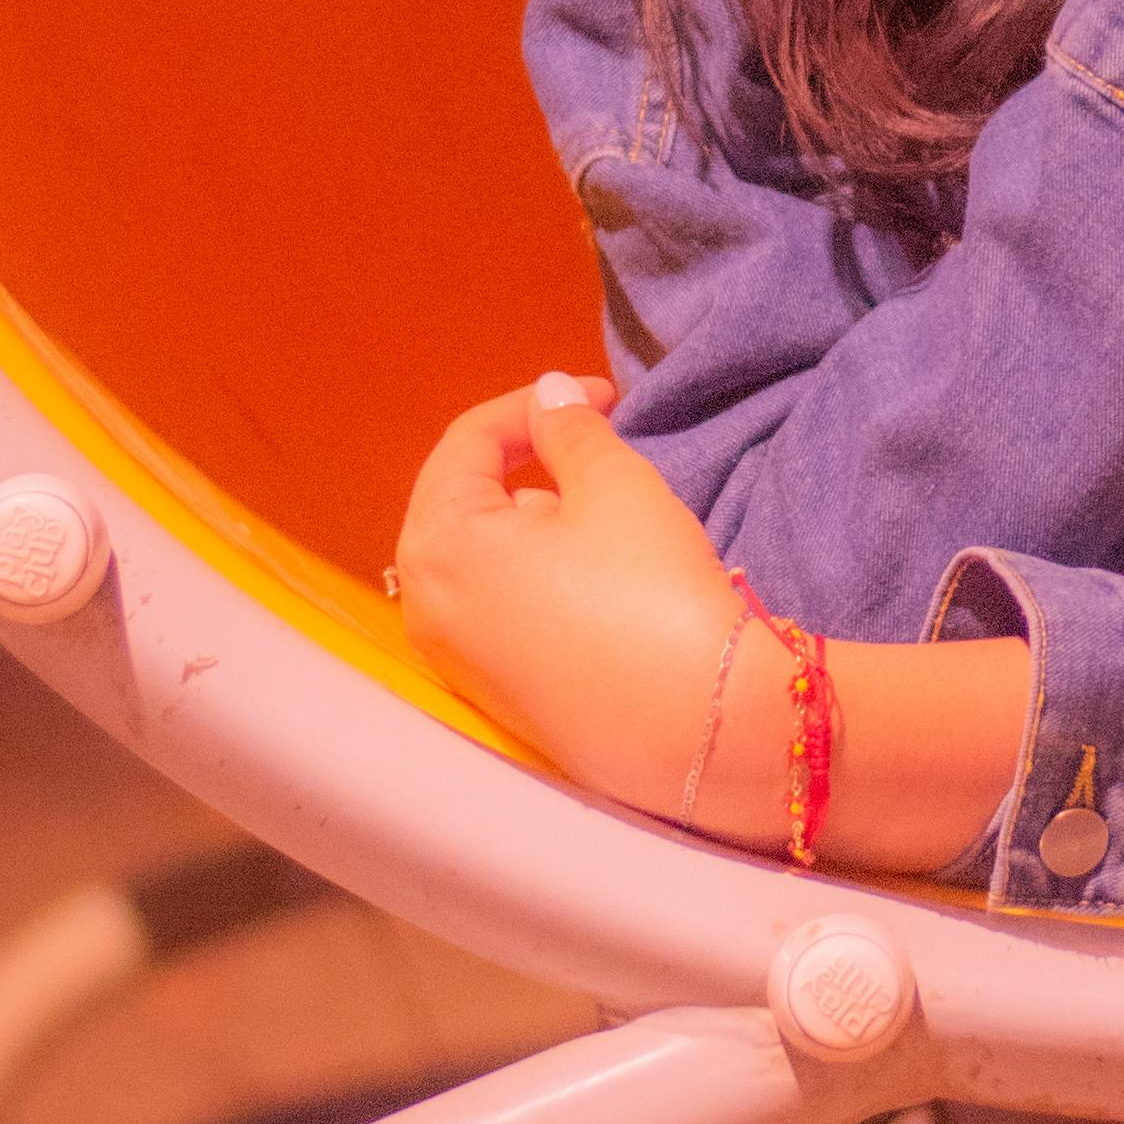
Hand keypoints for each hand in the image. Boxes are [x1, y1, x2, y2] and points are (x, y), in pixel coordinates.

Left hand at [394, 366, 743, 769]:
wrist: (699, 729)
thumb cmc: (648, 590)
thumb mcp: (615, 485)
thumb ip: (570, 430)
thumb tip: (547, 397)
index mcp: (437, 542)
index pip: (468, 442)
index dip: (536, 404)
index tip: (604, 394)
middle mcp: (425, 604)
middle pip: (461, 499)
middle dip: (524, 459)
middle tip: (595, 439)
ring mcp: (453, 658)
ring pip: (479, 555)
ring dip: (528, 516)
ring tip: (598, 506)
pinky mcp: (491, 695)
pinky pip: (495, 606)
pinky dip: (531, 571)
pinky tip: (592, 571)